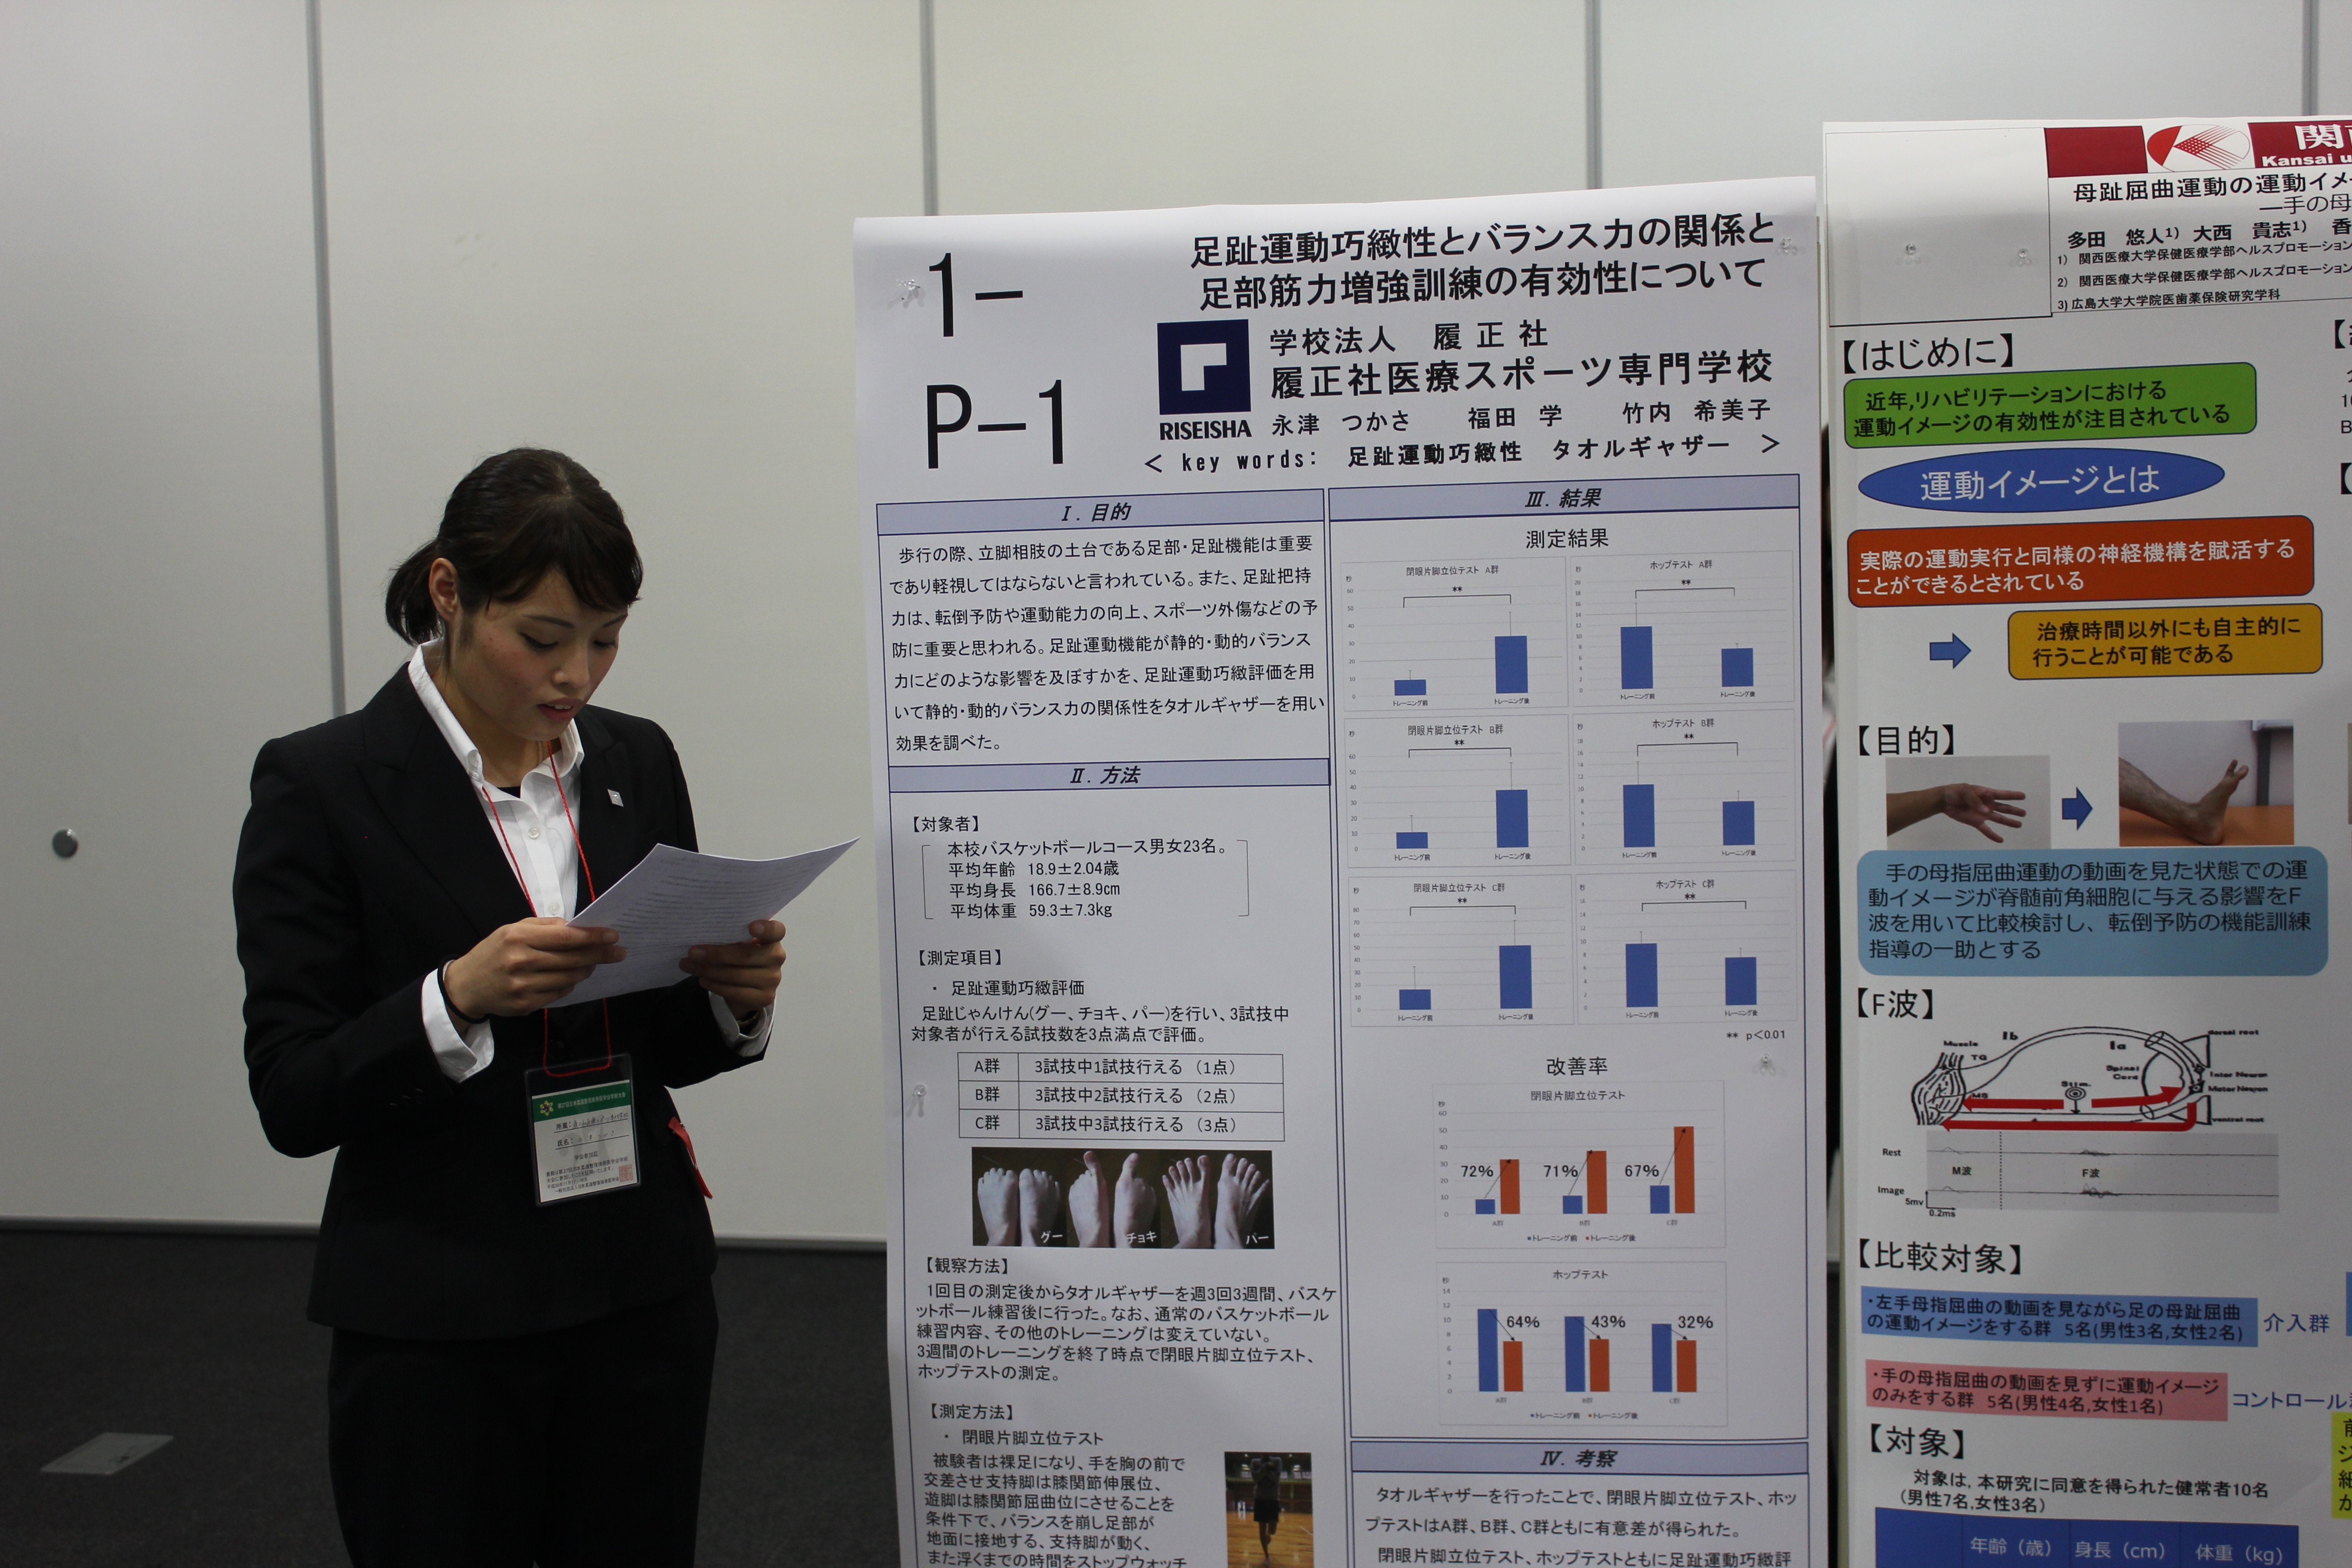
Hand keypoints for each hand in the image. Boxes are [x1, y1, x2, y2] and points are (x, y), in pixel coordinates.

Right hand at [444, 917, 623, 1017]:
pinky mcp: (525, 1005)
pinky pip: (559, 994)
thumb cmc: (494, 952)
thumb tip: (578, 926)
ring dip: (586, 969)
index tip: (613, 935)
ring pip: (569, 978)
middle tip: (618, 952)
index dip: (593, 937)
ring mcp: (523, 986)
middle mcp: (520, 961)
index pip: (566, 937)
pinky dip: (569, 984)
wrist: (465, 985)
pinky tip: (571, 977)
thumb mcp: (513, 929)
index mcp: (518, 937)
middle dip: (600, 954)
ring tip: (593, 963)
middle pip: (572, 958)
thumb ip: (545, 926)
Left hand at [682, 919, 785, 1020]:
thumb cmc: (741, 955)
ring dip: (709, 971)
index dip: (766, 928)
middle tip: (692, 952)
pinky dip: (716, 986)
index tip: (751, 927)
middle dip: (717, 954)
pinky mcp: (765, 997)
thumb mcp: (740, 943)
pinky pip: (736, 992)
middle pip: (746, 955)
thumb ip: (731, 938)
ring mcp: (773, 979)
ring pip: (737, 975)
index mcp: (772, 938)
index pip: (776, 930)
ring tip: (689, 965)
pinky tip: (702, 980)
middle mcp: (777, 957)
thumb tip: (700, 937)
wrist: (749, 985)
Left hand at [1937, 783, 2027, 841]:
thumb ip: (1975, 800)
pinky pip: (1986, 830)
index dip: (2013, 795)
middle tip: (2024, 813)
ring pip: (1998, 818)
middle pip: (2004, 808)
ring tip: (2019, 824)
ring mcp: (1982, 814)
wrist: (1944, 801)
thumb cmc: (1955, 792)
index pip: (2002, 795)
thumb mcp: (1965, 791)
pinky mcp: (1976, 822)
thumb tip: (1986, 811)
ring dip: (2008, 822)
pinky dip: (1993, 835)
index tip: (2023, 796)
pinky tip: (2000, 840)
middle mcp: (1987, 804)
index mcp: (1986, 794)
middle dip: (2014, 810)